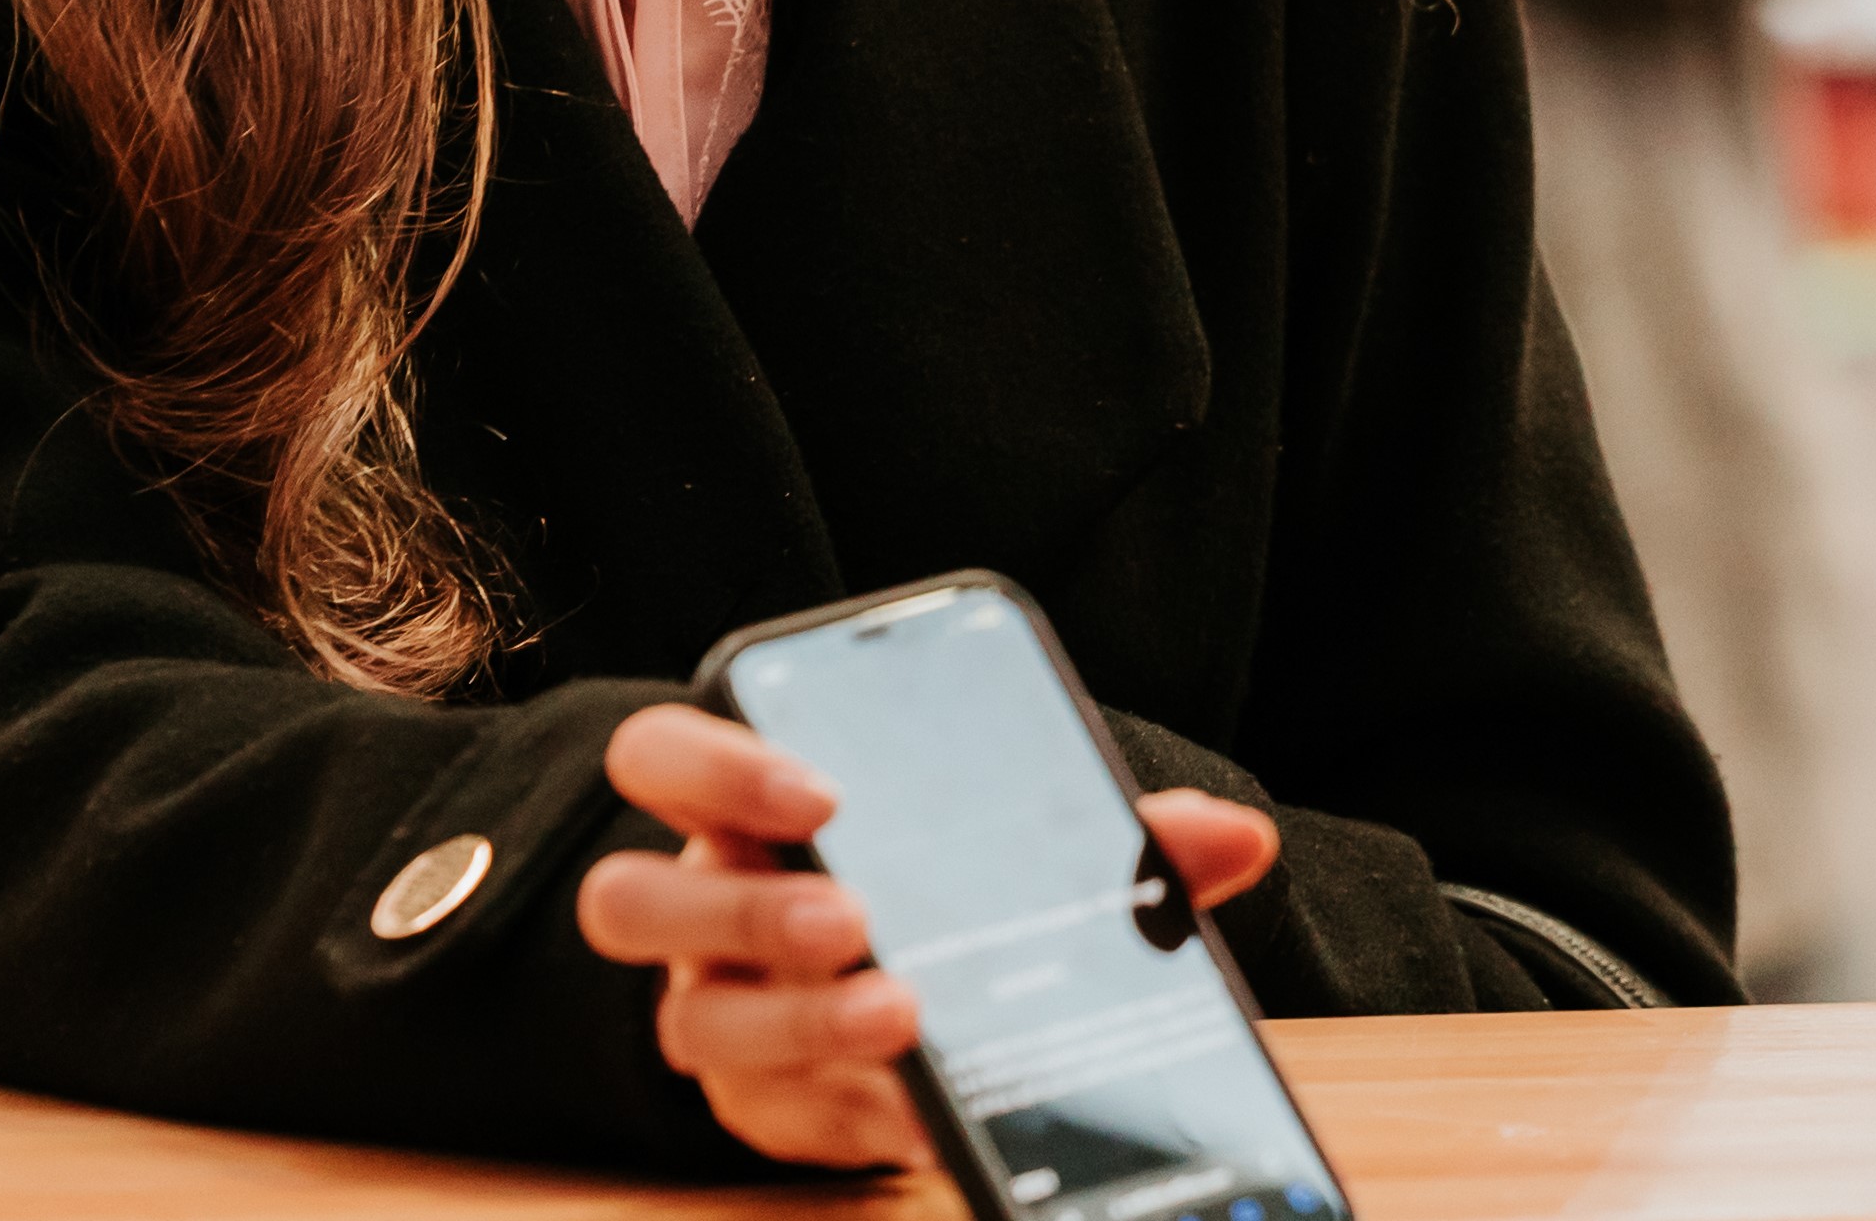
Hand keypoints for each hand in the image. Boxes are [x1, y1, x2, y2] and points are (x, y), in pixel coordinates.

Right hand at [579, 702, 1284, 1167]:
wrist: (920, 1003)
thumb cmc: (949, 887)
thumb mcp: (1023, 844)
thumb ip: (1121, 834)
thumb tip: (1239, 838)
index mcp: (747, 808)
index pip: (662, 758)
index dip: (716, 767)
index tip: (821, 791)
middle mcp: (704, 908)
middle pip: (636, 897)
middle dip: (744, 905)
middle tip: (853, 919)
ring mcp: (717, 1012)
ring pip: (694, 1021)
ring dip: (798, 1020)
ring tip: (901, 1015)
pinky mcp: (758, 1105)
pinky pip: (777, 1118)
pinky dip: (859, 1113)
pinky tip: (927, 1107)